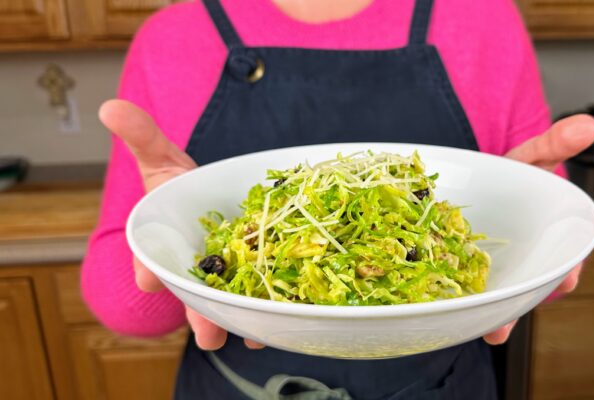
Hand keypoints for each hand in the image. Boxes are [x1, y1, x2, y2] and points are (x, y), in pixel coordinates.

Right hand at [100, 99, 262, 349]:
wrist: (217, 198)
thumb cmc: (180, 186)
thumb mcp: (162, 159)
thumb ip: (142, 137)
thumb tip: (110, 105)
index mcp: (164, 247)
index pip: (151, 263)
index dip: (150, 272)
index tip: (149, 280)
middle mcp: (190, 270)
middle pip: (193, 297)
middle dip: (198, 315)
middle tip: (206, 334)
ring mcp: (221, 281)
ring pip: (226, 308)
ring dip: (236, 324)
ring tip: (247, 340)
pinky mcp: (251, 284)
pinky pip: (257, 305)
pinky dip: (266, 317)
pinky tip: (278, 325)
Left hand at [482, 114, 593, 344]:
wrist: (477, 183)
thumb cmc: (512, 176)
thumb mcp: (533, 156)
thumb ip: (556, 143)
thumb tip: (586, 126)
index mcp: (546, 237)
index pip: (565, 259)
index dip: (567, 271)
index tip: (568, 279)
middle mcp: (523, 260)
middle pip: (528, 288)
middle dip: (523, 304)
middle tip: (513, 323)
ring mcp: (494, 270)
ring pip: (498, 297)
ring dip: (495, 316)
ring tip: (490, 333)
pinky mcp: (463, 270)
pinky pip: (465, 290)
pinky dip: (461, 302)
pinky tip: (451, 313)